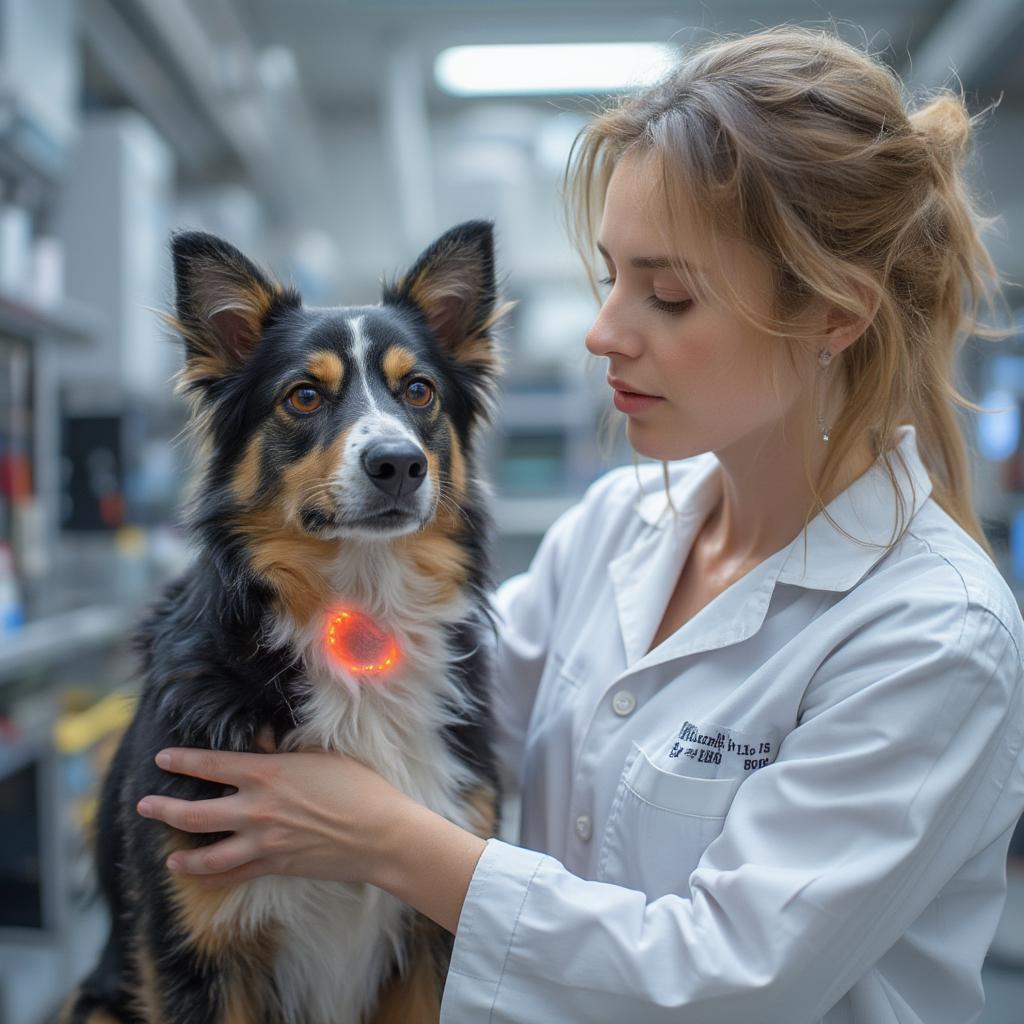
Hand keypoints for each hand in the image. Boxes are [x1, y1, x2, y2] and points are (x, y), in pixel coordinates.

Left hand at [135, 728, 418, 889]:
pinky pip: (234, 877)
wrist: (380, 833)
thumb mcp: (321, 756)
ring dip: (182, 857)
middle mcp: (255, 809)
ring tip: (168, 858)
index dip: (182, 762)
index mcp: (266, 774)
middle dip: (162, 809)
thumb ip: (285, 751)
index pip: (211, 765)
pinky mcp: (275, 866)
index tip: (162, 759)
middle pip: (193, 814)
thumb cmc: (358, 787)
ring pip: (206, 857)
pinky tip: (202, 880)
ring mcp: (262, 842)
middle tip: (143, 806)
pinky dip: (212, 881)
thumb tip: (262, 742)